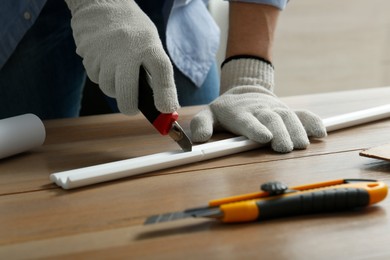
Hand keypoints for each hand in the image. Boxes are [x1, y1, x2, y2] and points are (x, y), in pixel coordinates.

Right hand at [65, 0, 178, 114]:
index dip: (165, 94)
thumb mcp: (150, 41)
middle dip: (129, 107)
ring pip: (108, 88)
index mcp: (149, 45)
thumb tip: (160, 102)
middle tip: (131, 108)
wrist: (102, 3)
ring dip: (114, 88)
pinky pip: (95, 78)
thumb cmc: (132, 29)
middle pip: (127, 92)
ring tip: (118, 74)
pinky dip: (101, 76)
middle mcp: (128, 50)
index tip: (166, 110)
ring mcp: (106, 54)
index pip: (161, 72)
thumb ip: (153, 67)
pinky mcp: (89, 55)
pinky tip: (105, 62)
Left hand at [190, 58, 326, 152]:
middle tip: (285, 148)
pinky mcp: (288, 110)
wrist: (244, 92)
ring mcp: (275, 109)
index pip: (247, 121)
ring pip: (288, 117)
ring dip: (297, 131)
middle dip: (280, 132)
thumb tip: (198, 140)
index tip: (264, 138)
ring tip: (302, 146)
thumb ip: (201, 125)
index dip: (255, 128)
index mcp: (239, 113)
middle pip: (271, 119)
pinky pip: (302, 114)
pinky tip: (320, 133)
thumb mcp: (208, 114)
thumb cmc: (225, 110)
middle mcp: (260, 110)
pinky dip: (312, 122)